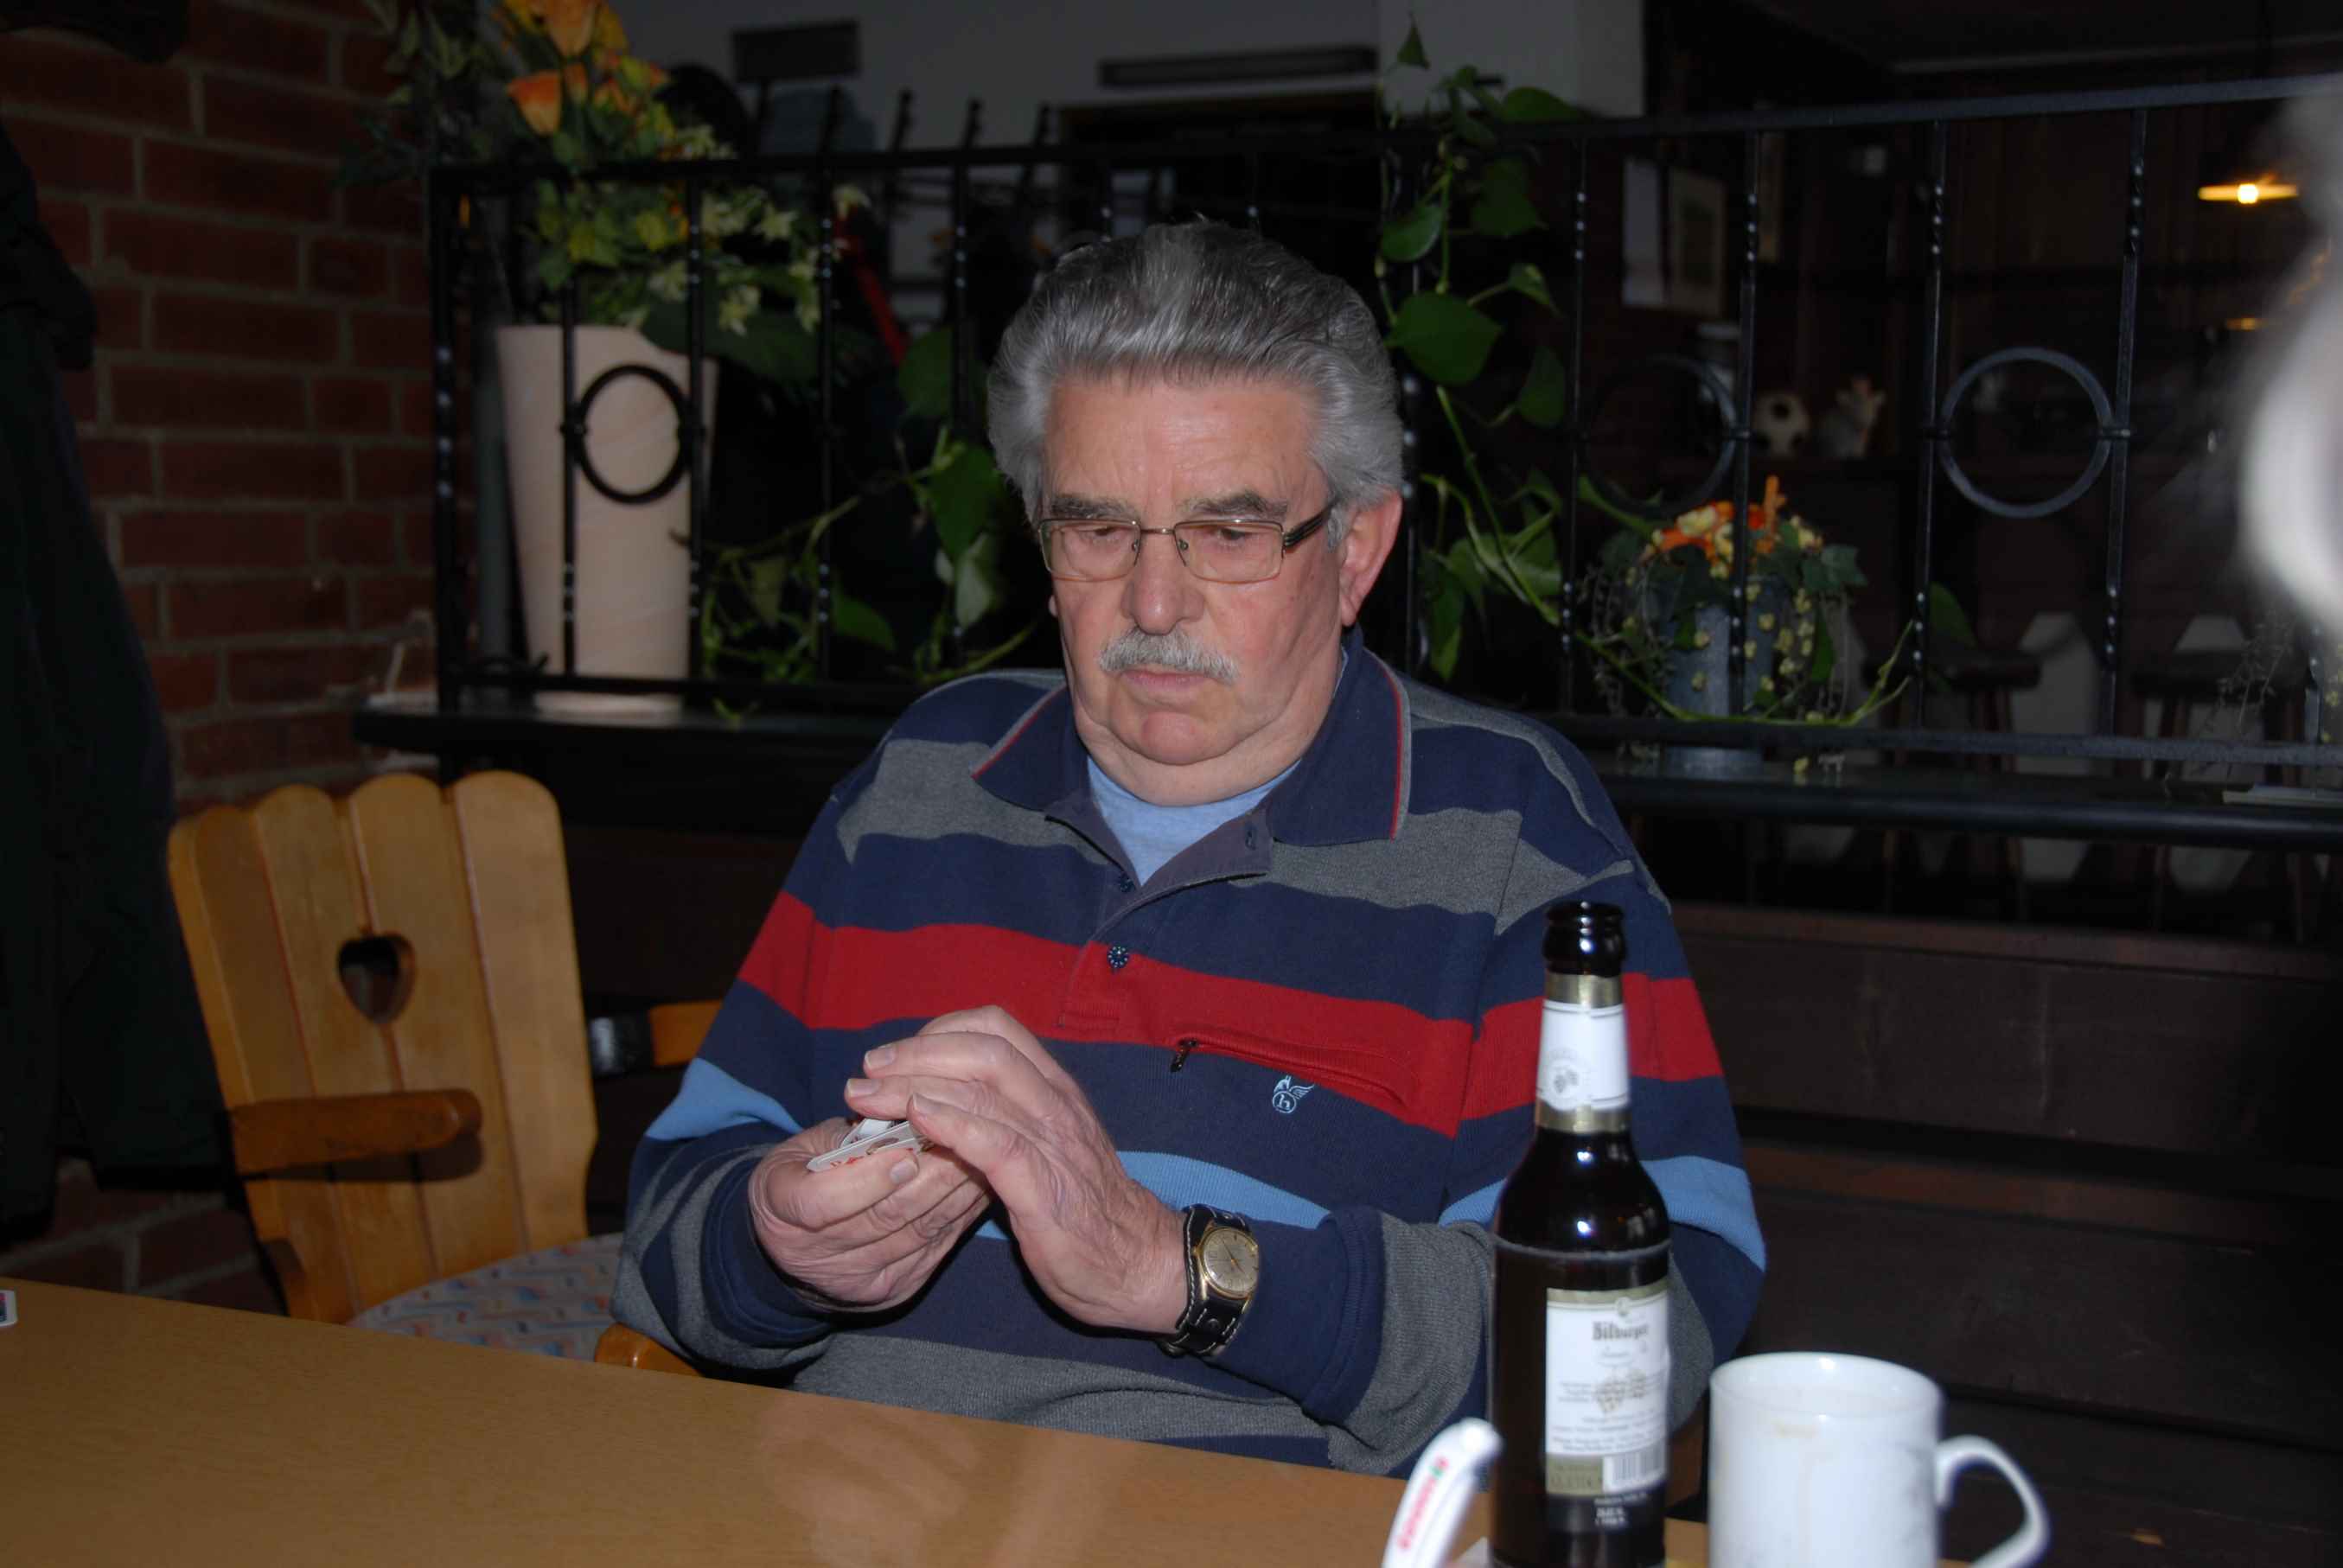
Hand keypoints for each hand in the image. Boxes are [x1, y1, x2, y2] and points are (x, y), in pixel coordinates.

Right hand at [744, 1118, 991, 1314]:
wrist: (797, 1244)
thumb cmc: (803, 1175)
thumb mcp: (802, 1147)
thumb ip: (844, 1137)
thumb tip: (906, 1113)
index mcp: (781, 1211)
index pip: (823, 1203)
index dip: (868, 1179)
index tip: (905, 1150)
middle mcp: (817, 1257)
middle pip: (885, 1218)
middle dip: (933, 1175)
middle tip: (967, 1136)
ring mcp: (861, 1280)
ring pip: (920, 1232)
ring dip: (957, 1191)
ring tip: (985, 1152)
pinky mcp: (897, 1287)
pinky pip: (938, 1243)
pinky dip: (964, 1210)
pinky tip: (985, 1180)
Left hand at [845, 1005, 1186, 1334]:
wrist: (1137, 1264)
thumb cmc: (1085, 1210)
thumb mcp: (1048, 1148)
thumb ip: (1008, 1119)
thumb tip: (946, 1101)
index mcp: (1055, 1090)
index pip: (997, 1029)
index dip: (941, 1030)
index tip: (898, 1054)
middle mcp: (1056, 1104)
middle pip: (983, 1047)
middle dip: (917, 1051)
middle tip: (869, 1069)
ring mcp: (1053, 1142)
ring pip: (982, 1085)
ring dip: (914, 1084)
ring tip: (868, 1096)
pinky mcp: (1044, 1186)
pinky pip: (994, 1140)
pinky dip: (950, 1122)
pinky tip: (915, 1120)